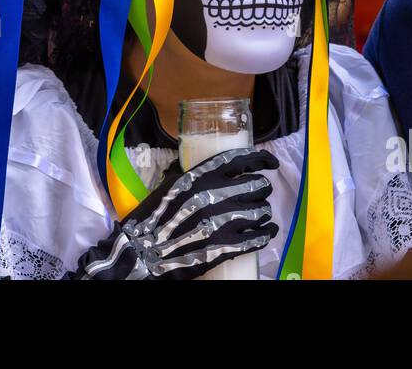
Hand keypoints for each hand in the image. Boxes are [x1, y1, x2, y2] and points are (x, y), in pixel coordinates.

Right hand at [73, 147, 278, 279]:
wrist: (142, 251)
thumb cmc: (152, 217)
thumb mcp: (171, 186)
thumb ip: (195, 177)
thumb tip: (215, 172)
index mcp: (201, 176)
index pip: (242, 160)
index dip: (261, 160)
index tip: (270, 164)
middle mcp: (217, 194)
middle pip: (257, 185)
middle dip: (260, 190)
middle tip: (256, 196)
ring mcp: (224, 221)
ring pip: (262, 211)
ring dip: (263, 213)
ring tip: (258, 216)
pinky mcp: (226, 246)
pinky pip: (258, 237)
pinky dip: (266, 233)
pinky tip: (267, 232)